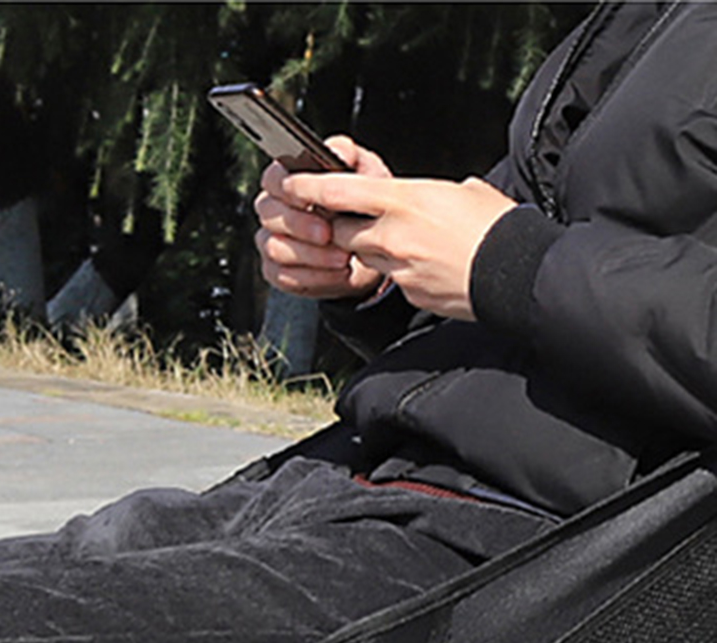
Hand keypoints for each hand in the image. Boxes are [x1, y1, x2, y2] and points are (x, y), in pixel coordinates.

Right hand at [256, 136, 392, 301]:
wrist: (371, 253)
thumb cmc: (362, 208)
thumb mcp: (365, 175)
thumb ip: (349, 157)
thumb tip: (338, 150)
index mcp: (289, 182)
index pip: (273, 178)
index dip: (287, 187)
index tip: (310, 197)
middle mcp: (274, 211)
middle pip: (270, 214)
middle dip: (300, 225)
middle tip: (329, 233)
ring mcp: (271, 242)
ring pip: (276, 247)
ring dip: (312, 255)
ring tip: (342, 256)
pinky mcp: (277, 272)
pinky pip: (284, 276)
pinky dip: (314, 277)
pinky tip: (337, 272)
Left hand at [279, 169, 516, 320]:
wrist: (516, 272)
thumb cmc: (498, 226)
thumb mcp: (466, 192)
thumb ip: (434, 194)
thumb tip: (435, 196)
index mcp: (405, 199)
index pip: (339, 192)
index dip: (309, 189)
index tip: (291, 185)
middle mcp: (393, 234)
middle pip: (344, 230)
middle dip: (345, 226)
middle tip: (359, 219)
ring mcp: (397, 266)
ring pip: (365, 257)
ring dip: (373, 249)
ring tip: (407, 242)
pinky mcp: (407, 292)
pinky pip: (392, 279)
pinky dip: (401, 271)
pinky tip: (427, 266)